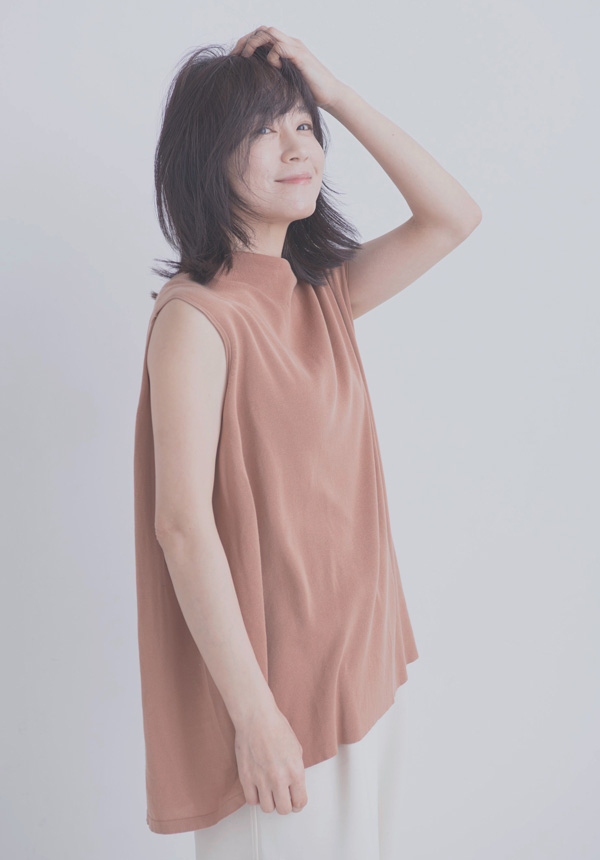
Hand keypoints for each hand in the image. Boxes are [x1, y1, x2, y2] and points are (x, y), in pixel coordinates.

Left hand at [229, 26, 345, 111]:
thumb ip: (273, 76)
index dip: (246, 43)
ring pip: (269, 33)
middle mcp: (290, 43)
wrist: (331, 95)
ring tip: (247, 58)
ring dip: (254, 44)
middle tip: (235, 56)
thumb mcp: (286, 82)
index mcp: (285, 48)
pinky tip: (273, 69)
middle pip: (262, 30)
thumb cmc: (309, 92)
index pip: (261, 35)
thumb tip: (253, 83)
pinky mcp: (301, 56)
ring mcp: (296, 48)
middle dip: (245, 41)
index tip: (234, 58)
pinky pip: (280, 48)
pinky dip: (272, 56)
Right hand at [233, 696, 307, 814]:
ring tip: (269, 792)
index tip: (295, 802)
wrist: (256, 717)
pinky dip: (255, 797)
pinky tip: (257, 788)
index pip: (300, 802)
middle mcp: (279, 778)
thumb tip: (294, 783)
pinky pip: (251, 800)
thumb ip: (296, 769)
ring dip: (269, 802)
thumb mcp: (296, 748)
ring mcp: (262, 780)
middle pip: (284, 809)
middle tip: (282, 798)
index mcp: (295, 771)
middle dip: (285, 805)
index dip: (298, 803)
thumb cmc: (275, 726)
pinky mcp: (246, 778)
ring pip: (267, 808)